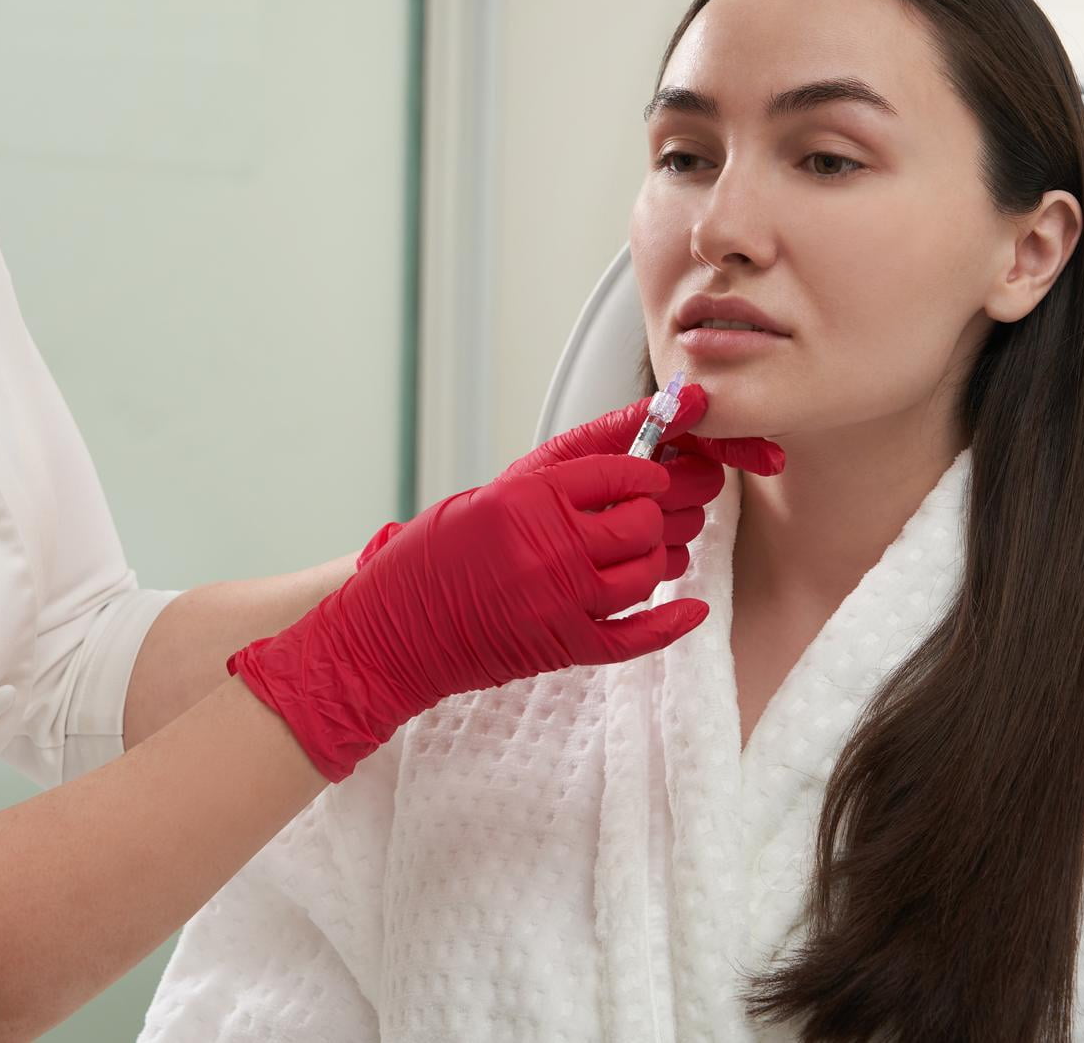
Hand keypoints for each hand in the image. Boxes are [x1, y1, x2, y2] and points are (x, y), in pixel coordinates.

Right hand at [229, 455, 705, 780]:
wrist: (390, 634)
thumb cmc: (432, 557)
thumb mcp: (490, 494)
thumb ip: (559, 473)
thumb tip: (633, 439)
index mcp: (526, 497)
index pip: (619, 466)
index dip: (649, 465)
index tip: (654, 468)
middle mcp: (547, 546)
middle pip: (641, 519)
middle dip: (659, 511)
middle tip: (658, 509)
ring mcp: (558, 600)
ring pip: (646, 572)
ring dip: (659, 558)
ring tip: (650, 549)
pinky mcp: (563, 645)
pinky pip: (637, 636)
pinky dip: (671, 624)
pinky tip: (692, 610)